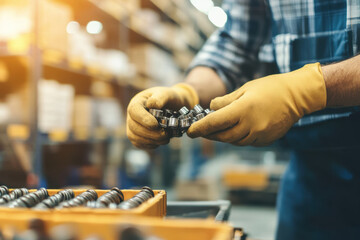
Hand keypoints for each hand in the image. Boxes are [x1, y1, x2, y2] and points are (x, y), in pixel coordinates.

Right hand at [127, 83, 197, 148]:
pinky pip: (139, 144)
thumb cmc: (169, 99)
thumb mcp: (167, 94)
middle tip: (165, 134)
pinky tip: (160, 141)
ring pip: (135, 137)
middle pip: (134, 127)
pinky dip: (150, 144)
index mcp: (137, 102)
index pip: (134, 111)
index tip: (156, 125)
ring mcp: (133, 126)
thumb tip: (151, 105)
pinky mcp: (137, 137)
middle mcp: (132, 115)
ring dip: (151, 140)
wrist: (174, 107)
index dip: (143, 119)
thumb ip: (159, 98)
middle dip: (150, 133)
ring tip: (166, 138)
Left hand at [187, 63, 326, 145]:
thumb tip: (211, 108)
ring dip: (222, 136)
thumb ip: (226, 100)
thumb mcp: (245, 88)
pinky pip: (246, 142)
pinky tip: (235, 130)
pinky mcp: (266, 140)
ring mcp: (260, 134)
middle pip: (223, 136)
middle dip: (209, 134)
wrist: (297, 96)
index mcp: (243, 109)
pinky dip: (236, 138)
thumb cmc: (270, 88)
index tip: (190, 132)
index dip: (200, 128)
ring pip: (234, 141)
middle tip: (200, 131)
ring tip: (216, 129)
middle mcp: (251, 125)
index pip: (215, 123)